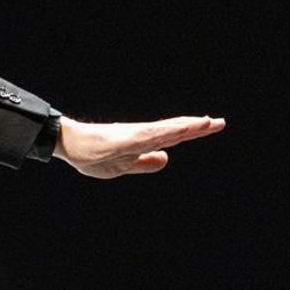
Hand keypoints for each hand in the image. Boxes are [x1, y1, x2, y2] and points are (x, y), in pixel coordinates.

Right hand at [55, 115, 224, 178]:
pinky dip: (169, 130)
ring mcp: (135, 135)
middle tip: (220, 122)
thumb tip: (166, 158)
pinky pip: (153, 134)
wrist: (69, 145)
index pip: (172, 136)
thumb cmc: (90, 154)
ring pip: (166, 130)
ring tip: (207, 122)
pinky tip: (182, 127)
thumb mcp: (122, 167)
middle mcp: (142, 135)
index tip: (211, 125)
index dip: (192, 131)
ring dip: (187, 126)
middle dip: (198, 127)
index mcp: (142, 143)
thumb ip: (144, 163)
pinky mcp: (128, 137)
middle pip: (174, 130)